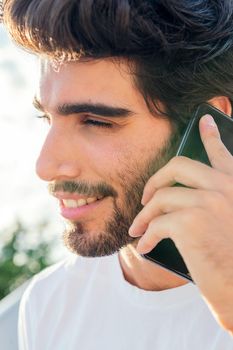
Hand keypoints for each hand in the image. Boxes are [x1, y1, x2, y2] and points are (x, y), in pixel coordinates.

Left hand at [129, 114, 232, 332]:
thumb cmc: (230, 258)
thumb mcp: (228, 221)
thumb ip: (212, 201)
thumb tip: (178, 193)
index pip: (222, 153)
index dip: (211, 135)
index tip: (205, 120)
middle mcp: (225, 188)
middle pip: (179, 165)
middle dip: (156, 180)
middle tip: (145, 197)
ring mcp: (209, 203)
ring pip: (162, 196)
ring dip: (145, 215)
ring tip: (138, 228)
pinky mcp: (191, 223)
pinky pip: (156, 222)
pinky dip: (146, 235)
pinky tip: (145, 246)